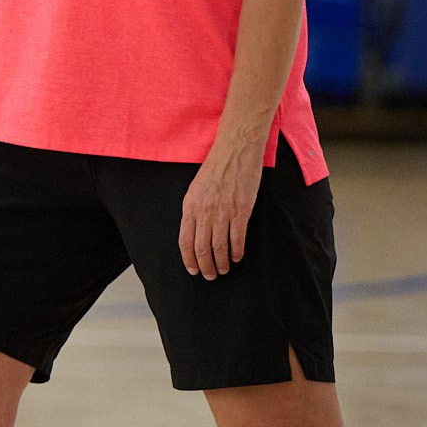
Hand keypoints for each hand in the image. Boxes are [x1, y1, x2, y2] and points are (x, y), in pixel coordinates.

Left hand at [180, 143, 263, 279]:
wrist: (235, 150)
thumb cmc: (216, 167)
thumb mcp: (196, 188)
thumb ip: (194, 209)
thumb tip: (195, 232)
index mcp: (190, 206)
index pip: (185, 241)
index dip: (189, 259)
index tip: (193, 270)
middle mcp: (204, 211)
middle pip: (202, 248)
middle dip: (205, 266)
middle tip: (210, 275)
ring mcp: (223, 212)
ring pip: (219, 248)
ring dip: (221, 263)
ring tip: (224, 269)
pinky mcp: (241, 211)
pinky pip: (237, 239)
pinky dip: (236, 252)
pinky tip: (236, 257)